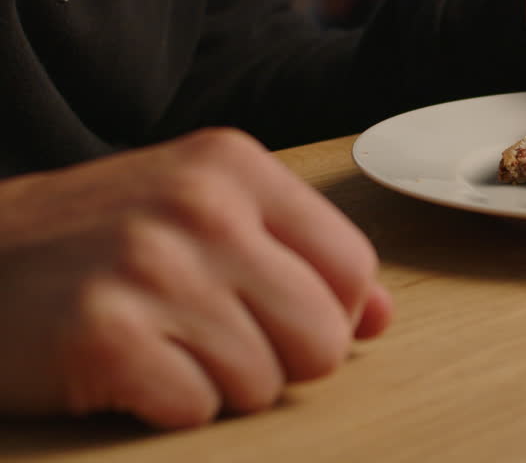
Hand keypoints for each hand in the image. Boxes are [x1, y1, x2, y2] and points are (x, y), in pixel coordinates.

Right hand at [0, 129, 392, 428]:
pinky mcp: (105, 335)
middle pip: (323, 333)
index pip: (353, 266)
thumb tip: (381, 317)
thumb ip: (298, 253)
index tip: (281, 315)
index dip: (331, 312)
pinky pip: (196, 410)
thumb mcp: (200, 213)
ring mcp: (152, 268)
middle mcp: (201, 207)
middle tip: (218, 342)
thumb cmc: (94, 241)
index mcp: (234, 167)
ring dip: (219, 386)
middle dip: (282, 360)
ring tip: (165, 347)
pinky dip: (167, 407)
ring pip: (264, 381)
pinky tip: (128, 370)